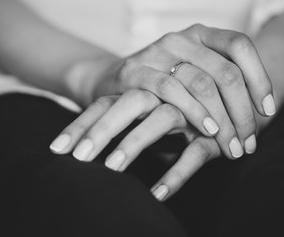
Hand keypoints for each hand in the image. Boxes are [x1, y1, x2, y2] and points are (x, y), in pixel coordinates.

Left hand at [50, 90, 223, 200]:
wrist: (227, 94)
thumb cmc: (178, 110)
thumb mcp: (148, 111)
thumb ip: (122, 120)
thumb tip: (83, 147)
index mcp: (145, 89)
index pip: (105, 103)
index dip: (80, 124)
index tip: (56, 149)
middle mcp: (165, 95)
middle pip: (129, 103)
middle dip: (102, 129)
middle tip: (79, 158)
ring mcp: (190, 111)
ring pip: (162, 119)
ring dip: (135, 143)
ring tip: (112, 169)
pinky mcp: (212, 133)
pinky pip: (195, 151)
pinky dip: (176, 173)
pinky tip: (157, 195)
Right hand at [93, 24, 274, 156]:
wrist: (111, 81)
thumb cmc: (159, 83)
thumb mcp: (192, 76)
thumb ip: (217, 85)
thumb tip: (253, 115)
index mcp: (199, 35)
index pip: (239, 47)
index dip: (259, 78)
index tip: (267, 110)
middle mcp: (180, 39)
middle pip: (225, 72)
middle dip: (243, 112)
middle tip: (249, 141)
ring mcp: (157, 53)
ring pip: (202, 83)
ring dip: (223, 120)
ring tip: (232, 146)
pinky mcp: (136, 71)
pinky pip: (171, 91)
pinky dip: (194, 112)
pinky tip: (208, 130)